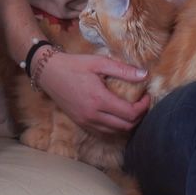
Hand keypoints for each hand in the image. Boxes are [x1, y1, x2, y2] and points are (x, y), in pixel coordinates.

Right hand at [35, 50, 150, 135]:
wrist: (48, 73)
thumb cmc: (74, 65)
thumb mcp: (99, 62)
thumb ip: (122, 70)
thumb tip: (144, 75)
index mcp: (99, 99)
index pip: (130, 113)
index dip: (143, 107)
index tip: (146, 96)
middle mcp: (92, 115)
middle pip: (125, 126)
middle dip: (139, 117)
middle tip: (142, 103)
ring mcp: (86, 121)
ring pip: (115, 132)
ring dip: (128, 124)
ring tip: (132, 110)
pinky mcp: (81, 123)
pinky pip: (103, 132)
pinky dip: (115, 127)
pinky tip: (118, 116)